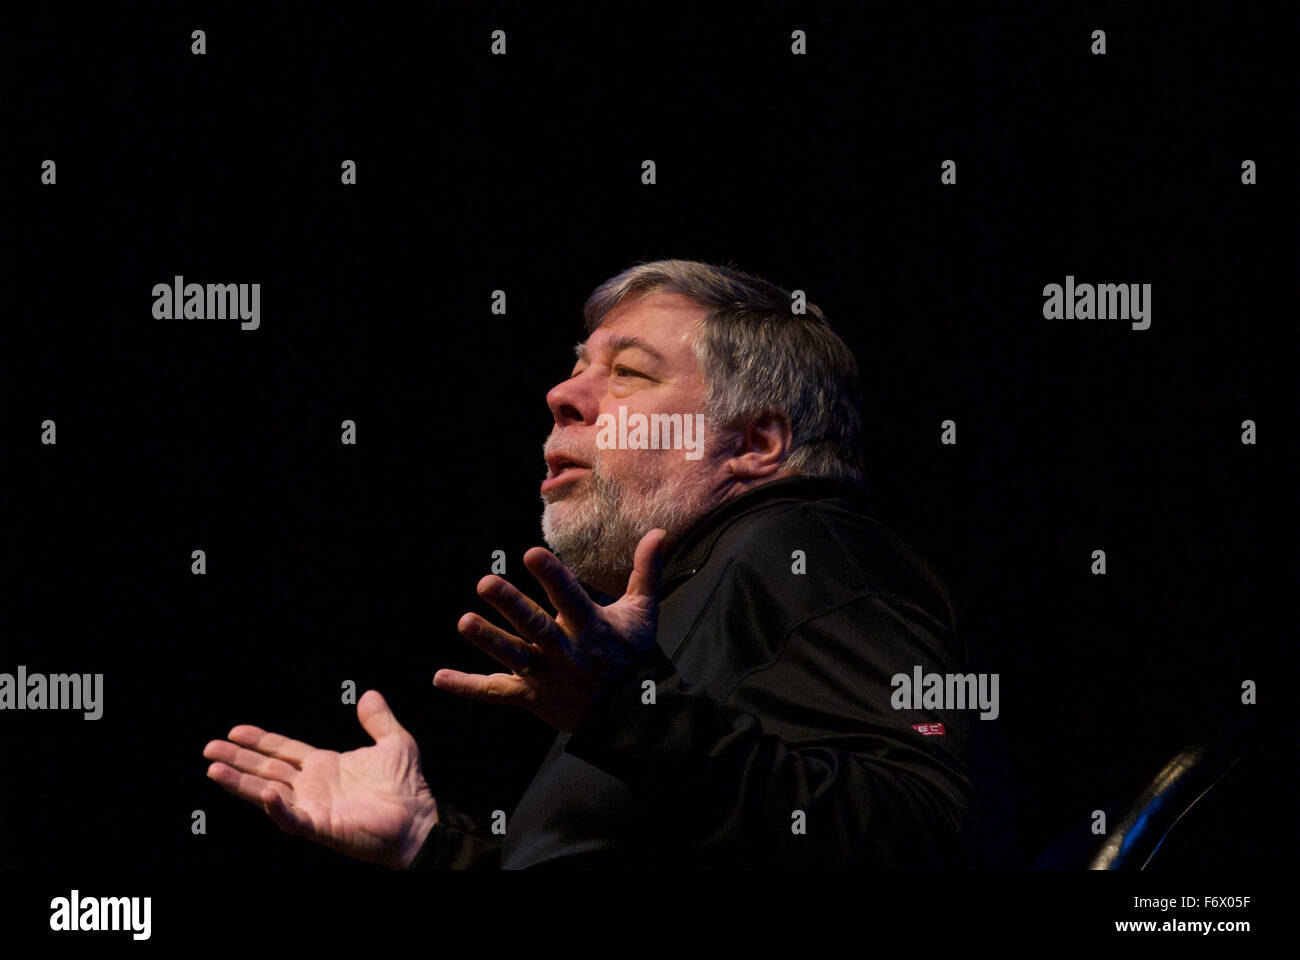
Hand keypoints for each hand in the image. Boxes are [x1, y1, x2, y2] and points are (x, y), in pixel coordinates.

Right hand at [203, 689, 438, 867]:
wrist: (419, 819)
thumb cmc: (407, 786)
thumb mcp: (394, 742)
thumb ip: (378, 720)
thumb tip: (368, 694)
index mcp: (324, 766)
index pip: (283, 751)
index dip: (259, 741)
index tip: (235, 731)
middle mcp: (312, 786)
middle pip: (266, 769)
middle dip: (237, 760)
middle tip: (209, 748)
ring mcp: (313, 807)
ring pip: (267, 793)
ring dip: (241, 783)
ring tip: (213, 770)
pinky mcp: (320, 826)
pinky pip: (292, 817)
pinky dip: (276, 807)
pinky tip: (262, 794)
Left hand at [434, 528, 666, 731]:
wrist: (630, 714)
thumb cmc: (633, 654)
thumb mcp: (642, 613)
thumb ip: (645, 571)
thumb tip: (659, 532)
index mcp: (593, 630)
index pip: (571, 599)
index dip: (553, 577)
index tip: (532, 554)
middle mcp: (568, 654)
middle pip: (536, 628)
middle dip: (512, 607)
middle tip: (486, 583)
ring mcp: (547, 678)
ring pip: (514, 658)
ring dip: (489, 641)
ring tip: (464, 622)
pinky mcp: (530, 698)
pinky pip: (496, 693)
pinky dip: (467, 687)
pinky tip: (439, 677)